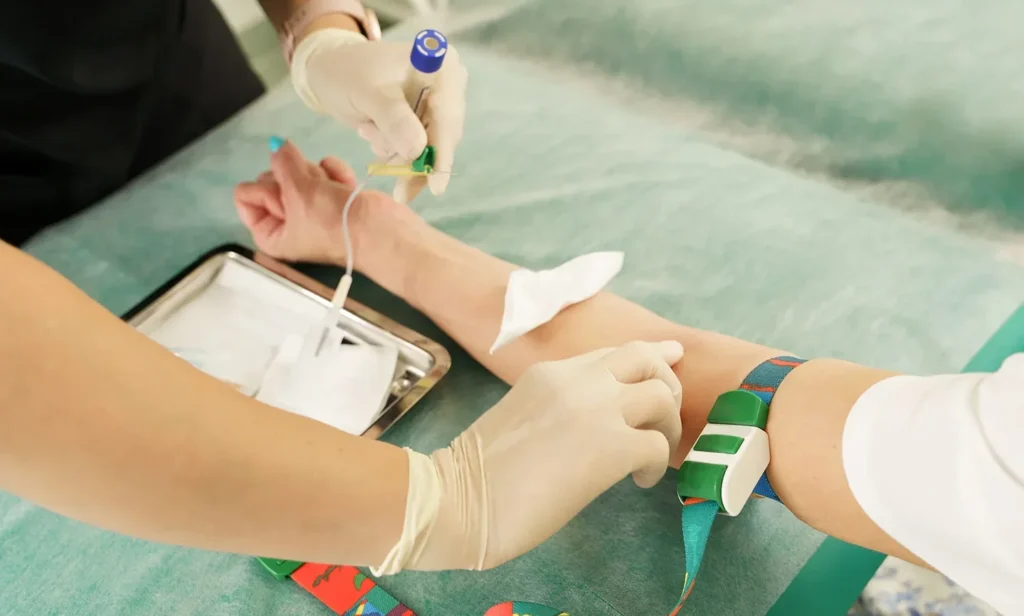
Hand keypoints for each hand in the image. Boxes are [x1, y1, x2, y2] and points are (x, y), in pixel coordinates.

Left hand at [233, 139, 411, 264]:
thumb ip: (282, 161)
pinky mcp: (334, 199)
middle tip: (314, 192)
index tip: (289, 197)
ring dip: (318, 175)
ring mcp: (311, 210)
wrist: (383, 234)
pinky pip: (323, 173)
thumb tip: (275, 143)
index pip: (246, 194)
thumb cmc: (334, 222)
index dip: (267, 188)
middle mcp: (287, 223)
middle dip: (295, 178)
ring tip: (334, 191)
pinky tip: (347, 184)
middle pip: (273, 179)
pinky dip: (335, 175)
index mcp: (269, 233)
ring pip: (300, 173)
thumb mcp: (299, 190)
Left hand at [290, 28, 466, 203]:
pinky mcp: (425, 122)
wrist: (329, 70)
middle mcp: (448, 86)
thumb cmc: (346, 72)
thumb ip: (393, 118)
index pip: (447, 117)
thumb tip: (418, 150)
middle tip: (394, 184)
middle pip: (443, 137)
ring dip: (397, 152)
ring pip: (431, 149)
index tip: (436, 186)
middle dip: (415, 160)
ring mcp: (438, 105)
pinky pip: (419, 151)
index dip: (442, 152)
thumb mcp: (366, 92)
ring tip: (367, 129)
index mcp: (442, 67)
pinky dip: (394, 152)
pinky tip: (371, 131)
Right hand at [376, 341, 684, 572]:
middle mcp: (576, 380)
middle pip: (645, 358)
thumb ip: (559, 405)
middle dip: (667, 383)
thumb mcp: (522, 415)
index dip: (649, 357)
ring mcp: (594, 410)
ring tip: (652, 455)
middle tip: (663, 420)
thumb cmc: (478, 475)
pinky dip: (658, 465)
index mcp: (550, 372)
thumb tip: (595, 424)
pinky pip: (658, 444)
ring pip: (661, 394)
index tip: (669, 360)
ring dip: (667, 425)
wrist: (457, 500)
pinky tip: (640, 482)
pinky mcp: (609, 448)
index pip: (612, 352)